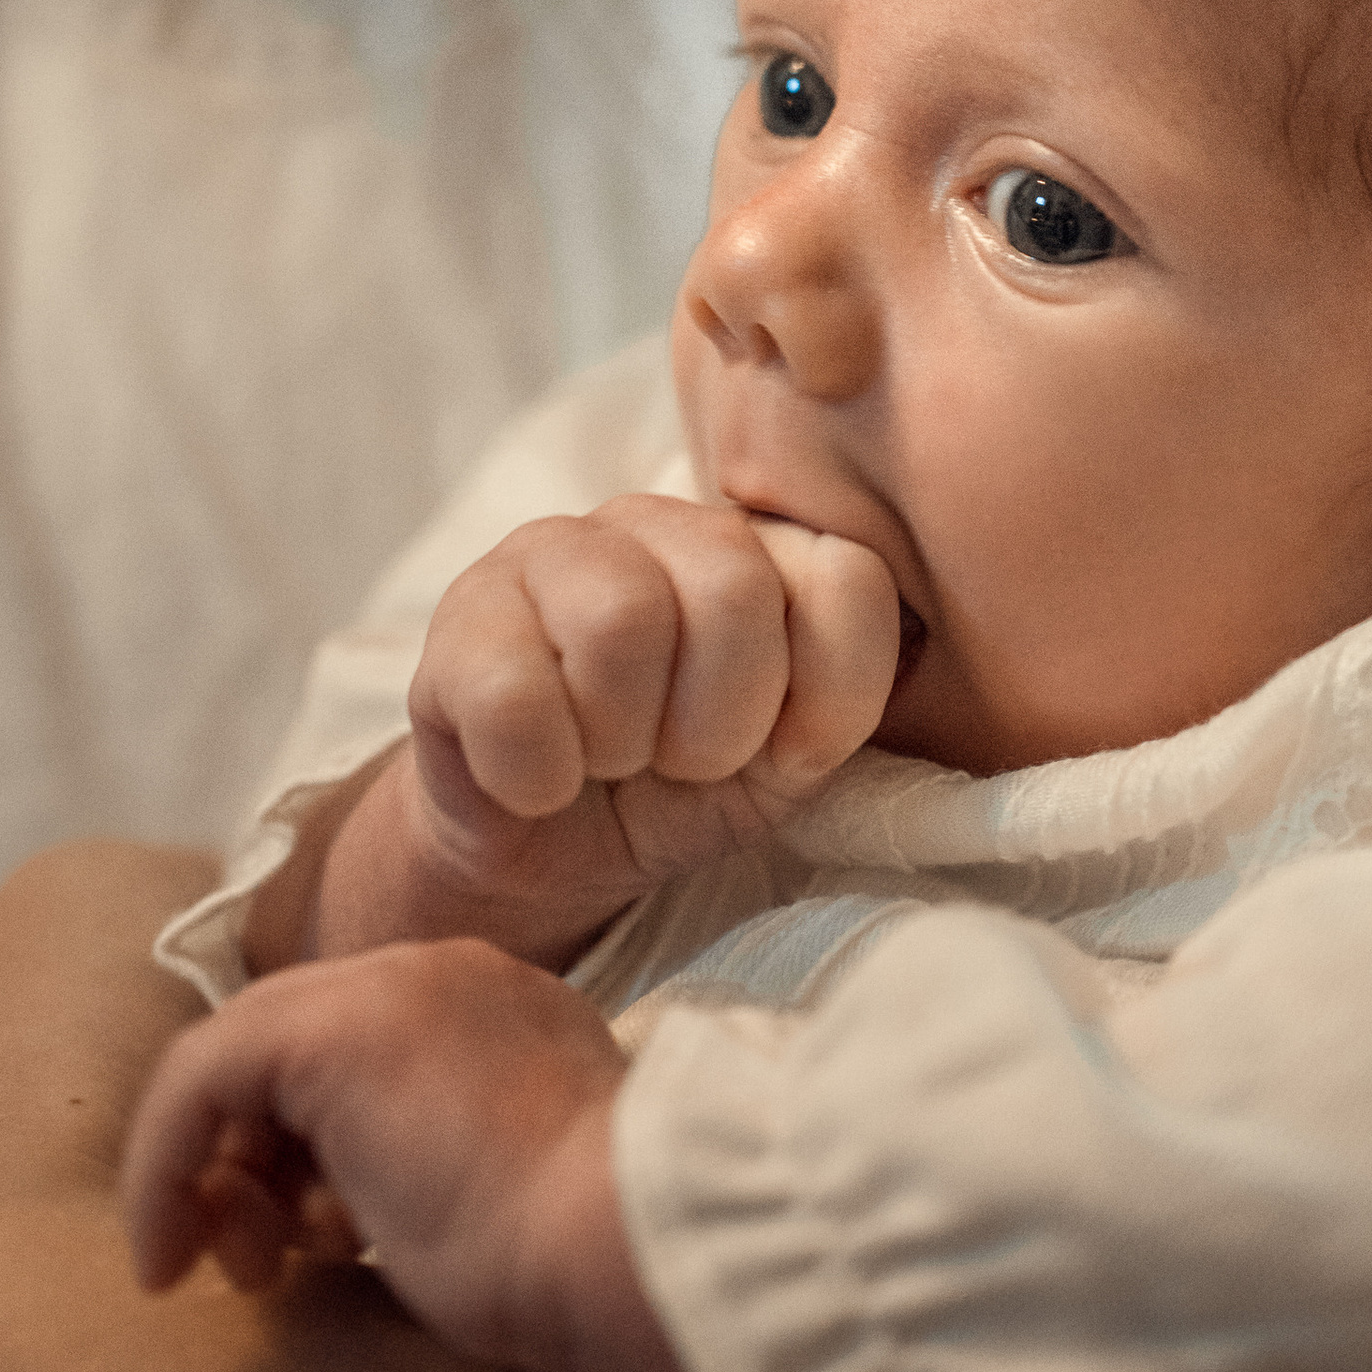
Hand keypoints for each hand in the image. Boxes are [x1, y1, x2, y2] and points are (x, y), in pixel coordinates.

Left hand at [119, 937, 692, 1371]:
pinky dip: (161, 1169)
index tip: (310, 1252)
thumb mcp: (510, 1197)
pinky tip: (164, 1263)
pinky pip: (198, 1077)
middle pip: (289, 1048)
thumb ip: (438, 1173)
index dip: (305, 1155)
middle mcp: (445, 976)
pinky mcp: (332, 1030)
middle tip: (255, 1269)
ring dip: (216, 1177)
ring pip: (239, 1056)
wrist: (622, 1239)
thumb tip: (349, 1218)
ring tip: (243, 1275)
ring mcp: (392, 988)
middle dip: (250, 1163)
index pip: (358, 1056)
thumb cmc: (584, 1260)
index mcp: (503, 1013)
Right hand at [291, 494, 897, 967]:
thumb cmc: (684, 787)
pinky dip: (538, 773)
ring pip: (621, 621)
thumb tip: (913, 632)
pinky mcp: (458, 614)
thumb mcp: (794, 756)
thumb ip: (852, 686)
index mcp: (764, 546)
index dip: (820, 698)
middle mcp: (662, 521)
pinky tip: (538, 777)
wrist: (546, 850)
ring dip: (623, 743)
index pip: (848, 579)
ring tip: (610, 761)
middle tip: (680, 761)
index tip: (775, 747)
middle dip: (717, 723)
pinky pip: (516, 693)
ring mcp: (550, 550)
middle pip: (732, 587)